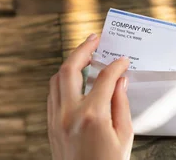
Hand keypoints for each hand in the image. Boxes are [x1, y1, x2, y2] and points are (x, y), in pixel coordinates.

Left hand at [48, 33, 133, 159]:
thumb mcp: (124, 136)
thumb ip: (121, 104)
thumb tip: (120, 81)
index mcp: (92, 116)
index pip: (104, 78)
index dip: (115, 66)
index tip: (122, 61)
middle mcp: (69, 114)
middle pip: (70, 69)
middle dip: (82, 49)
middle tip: (94, 39)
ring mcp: (56, 119)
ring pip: (56, 80)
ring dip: (69, 64)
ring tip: (84, 56)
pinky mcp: (51, 126)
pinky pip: (52, 95)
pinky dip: (62, 81)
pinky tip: (74, 80)